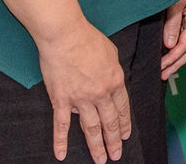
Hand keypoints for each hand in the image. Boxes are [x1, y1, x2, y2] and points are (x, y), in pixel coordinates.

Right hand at [39, 23, 130, 162]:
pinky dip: (60, 141)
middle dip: (114, 141)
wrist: (65, 35)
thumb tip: (113, 82)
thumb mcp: (112, 53)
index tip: (125, 135)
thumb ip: (113, 71)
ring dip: (96, 146)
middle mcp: (100, 94)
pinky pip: (61, 125)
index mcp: (115, 81)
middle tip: (116, 155)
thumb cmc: (88, 39)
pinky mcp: (62, 100)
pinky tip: (61, 154)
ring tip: (100, 160)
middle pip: (109, 122)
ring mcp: (80, 99)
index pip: (122, 108)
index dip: (124, 124)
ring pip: (90, 128)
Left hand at [160, 0, 185, 78]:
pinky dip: (177, 47)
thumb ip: (172, 23)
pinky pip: (185, 36)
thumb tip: (169, 45)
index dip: (173, 57)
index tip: (162, 67)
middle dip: (177, 63)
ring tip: (165, 69)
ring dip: (177, 57)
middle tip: (163, 75)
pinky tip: (168, 52)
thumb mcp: (176, 1)